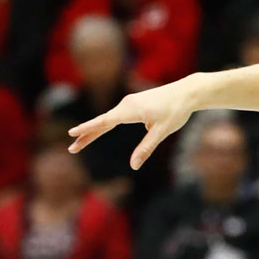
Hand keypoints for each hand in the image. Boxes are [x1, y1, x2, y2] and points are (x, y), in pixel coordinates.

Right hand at [69, 76, 197, 169]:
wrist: (187, 93)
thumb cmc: (175, 111)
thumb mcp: (162, 132)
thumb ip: (146, 148)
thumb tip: (134, 165)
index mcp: (130, 110)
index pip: (104, 122)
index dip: (88, 128)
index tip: (72, 133)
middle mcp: (126, 104)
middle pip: (102, 122)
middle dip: (86, 135)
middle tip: (72, 148)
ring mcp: (129, 103)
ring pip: (108, 119)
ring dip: (93, 131)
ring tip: (79, 143)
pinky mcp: (134, 104)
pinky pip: (115, 116)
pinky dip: (104, 125)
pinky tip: (97, 132)